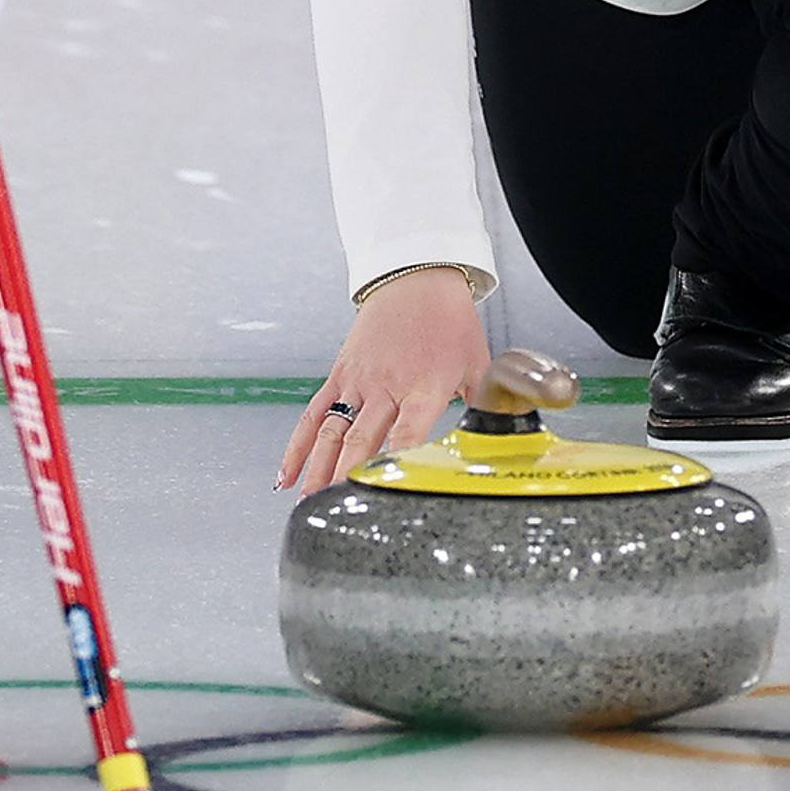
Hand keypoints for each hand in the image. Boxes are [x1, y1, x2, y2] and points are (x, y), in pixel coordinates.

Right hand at [278, 269, 490, 496]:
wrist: (417, 279)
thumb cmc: (450, 321)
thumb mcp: (478, 364)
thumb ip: (486, 405)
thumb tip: (501, 437)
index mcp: (424, 387)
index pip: (407, 433)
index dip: (394, 463)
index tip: (383, 491)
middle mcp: (387, 386)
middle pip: (361, 441)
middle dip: (346, 479)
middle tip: (337, 511)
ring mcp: (359, 381)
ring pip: (331, 432)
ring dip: (318, 470)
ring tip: (309, 504)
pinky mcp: (340, 374)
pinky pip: (313, 413)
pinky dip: (297, 445)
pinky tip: (288, 473)